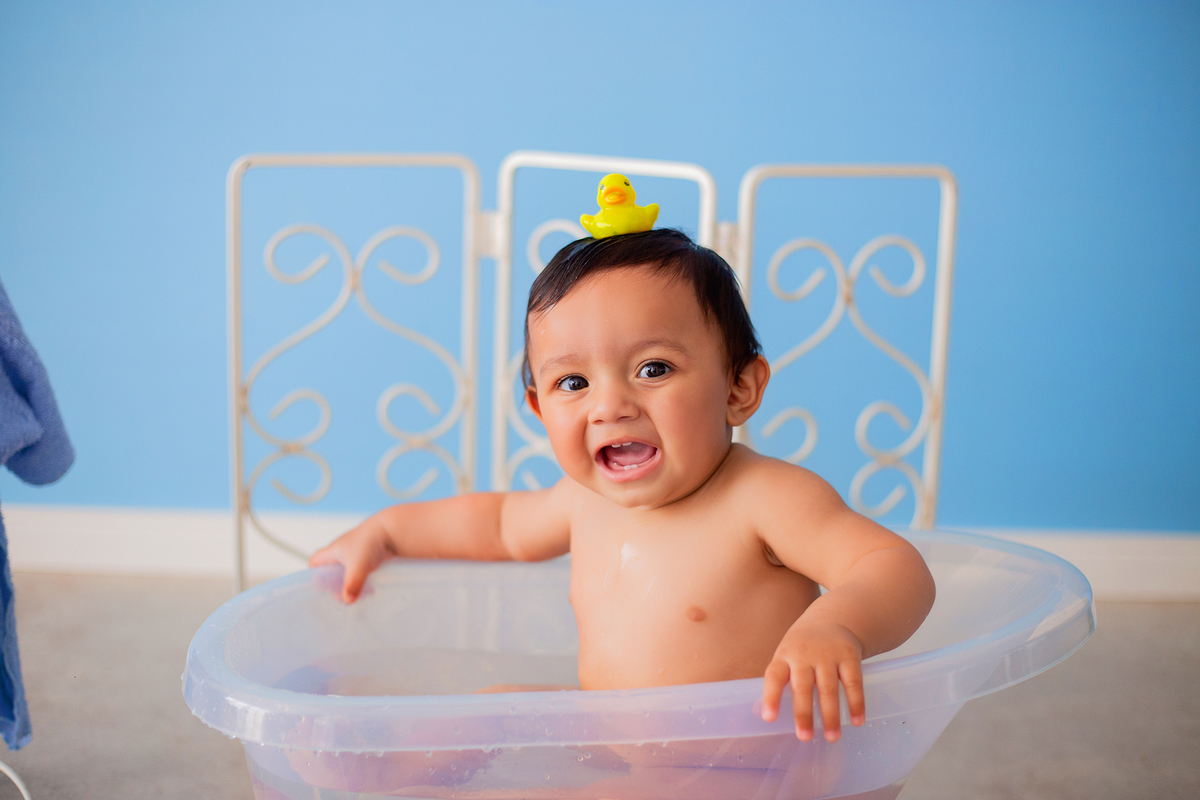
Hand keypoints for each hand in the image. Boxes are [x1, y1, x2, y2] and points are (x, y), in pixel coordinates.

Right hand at [308, 517, 395, 602]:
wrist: (391, 530)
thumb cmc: (370, 540)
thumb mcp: (357, 565)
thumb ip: (351, 584)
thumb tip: (348, 600)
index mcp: (333, 551)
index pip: (315, 562)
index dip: (315, 575)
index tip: (321, 588)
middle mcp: (342, 552)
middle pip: (331, 571)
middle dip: (335, 585)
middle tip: (342, 597)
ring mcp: (356, 554)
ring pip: (347, 573)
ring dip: (350, 585)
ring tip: (357, 595)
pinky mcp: (368, 557)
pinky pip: (360, 572)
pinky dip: (362, 581)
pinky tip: (370, 590)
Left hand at [760, 619, 864, 741]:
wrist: (832, 618)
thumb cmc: (802, 647)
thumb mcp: (785, 656)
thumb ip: (776, 683)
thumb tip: (756, 713)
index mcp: (784, 655)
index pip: (774, 676)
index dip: (770, 697)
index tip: (769, 718)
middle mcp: (804, 654)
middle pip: (802, 685)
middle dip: (803, 713)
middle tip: (805, 737)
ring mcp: (828, 654)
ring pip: (829, 687)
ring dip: (831, 714)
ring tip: (832, 737)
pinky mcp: (849, 656)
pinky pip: (853, 682)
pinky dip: (856, 703)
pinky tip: (856, 721)